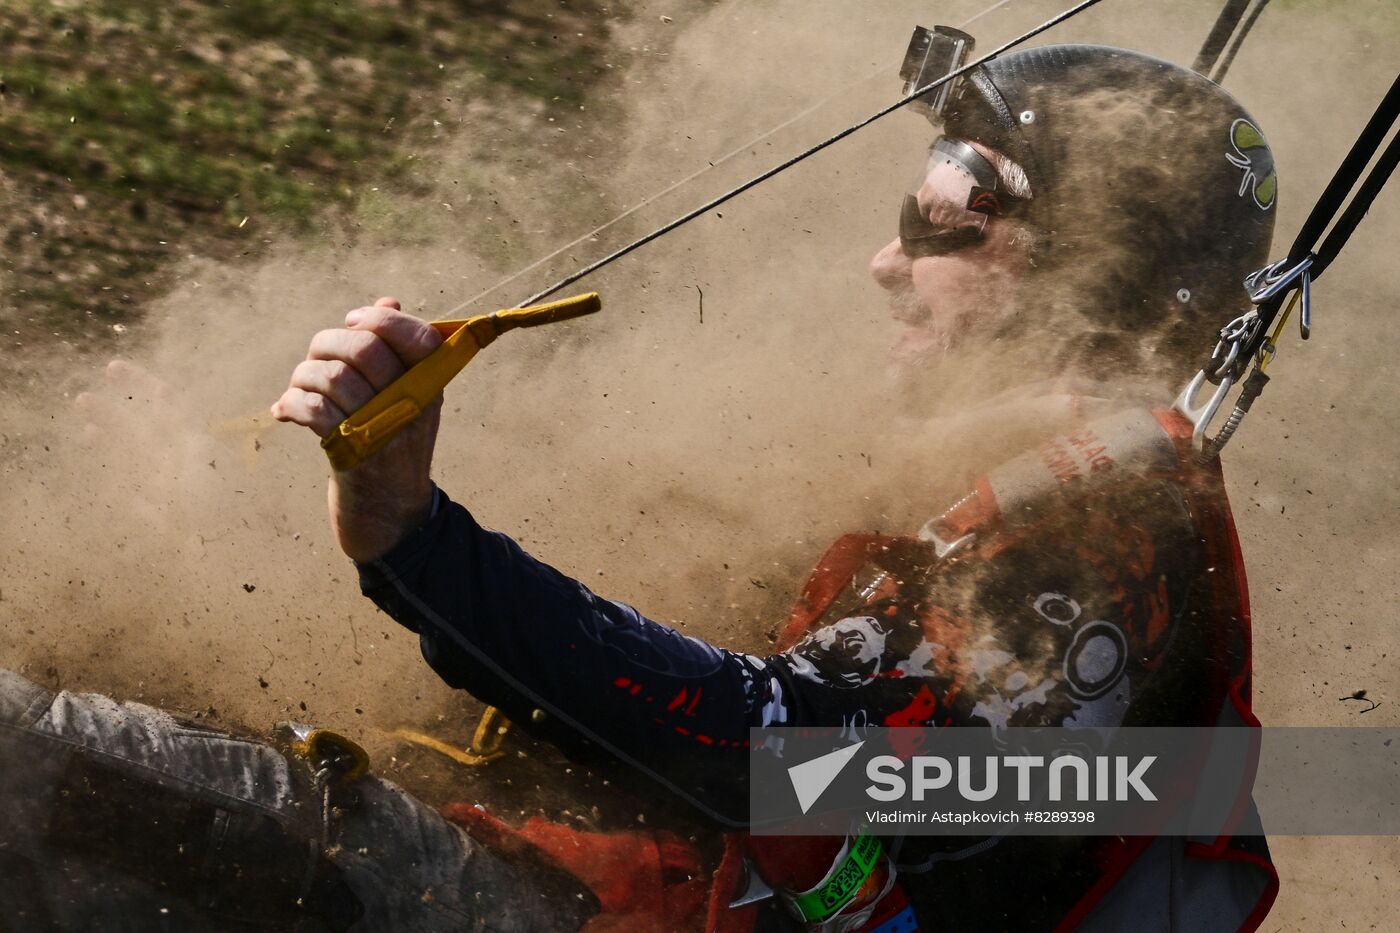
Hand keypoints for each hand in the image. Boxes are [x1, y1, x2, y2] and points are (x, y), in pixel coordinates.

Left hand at [271, 297, 443, 561]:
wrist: (390, 513)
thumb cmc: (393, 444)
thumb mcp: (407, 396)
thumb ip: (398, 350)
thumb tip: (388, 303)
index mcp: (431, 384)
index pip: (415, 333)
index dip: (376, 319)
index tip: (352, 321)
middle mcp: (414, 404)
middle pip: (365, 348)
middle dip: (327, 343)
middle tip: (315, 359)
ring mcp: (385, 431)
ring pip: (333, 377)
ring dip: (303, 376)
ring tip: (298, 388)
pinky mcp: (354, 456)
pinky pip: (313, 411)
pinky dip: (291, 404)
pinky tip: (285, 410)